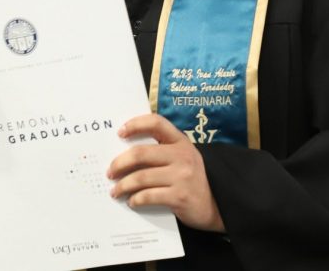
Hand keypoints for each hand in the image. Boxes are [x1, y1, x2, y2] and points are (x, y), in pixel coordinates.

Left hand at [107, 114, 223, 231]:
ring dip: (123, 185)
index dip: (136, 124)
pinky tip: (132, 201)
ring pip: (141, 177)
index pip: (157, 123)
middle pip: (141, 153)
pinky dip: (135, 200)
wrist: (217, 205)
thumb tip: (125, 154)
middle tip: (110, 172)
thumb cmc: (192, 180)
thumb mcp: (183, 158)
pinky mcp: (179, 196)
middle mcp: (182, 155)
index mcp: (181, 142)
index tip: (120, 132)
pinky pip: (148, 196)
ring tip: (116, 191)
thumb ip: (162, 151)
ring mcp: (182, 176)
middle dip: (120, 163)